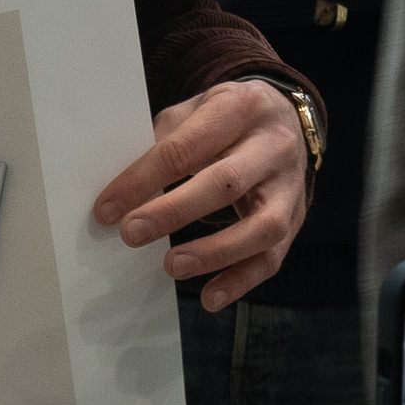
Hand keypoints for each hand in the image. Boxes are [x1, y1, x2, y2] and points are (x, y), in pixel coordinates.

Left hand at [91, 80, 306, 310]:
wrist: (285, 115)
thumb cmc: (224, 117)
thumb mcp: (195, 110)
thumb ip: (164, 141)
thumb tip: (122, 189)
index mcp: (239, 107)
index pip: (185, 147)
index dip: (143, 179)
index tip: (108, 207)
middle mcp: (272, 145)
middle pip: (225, 183)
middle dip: (174, 212)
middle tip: (132, 233)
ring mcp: (290, 184)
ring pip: (262, 226)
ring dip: (215, 252)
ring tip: (173, 266)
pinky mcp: (297, 218)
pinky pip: (274, 256)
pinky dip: (242, 280)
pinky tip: (210, 297)